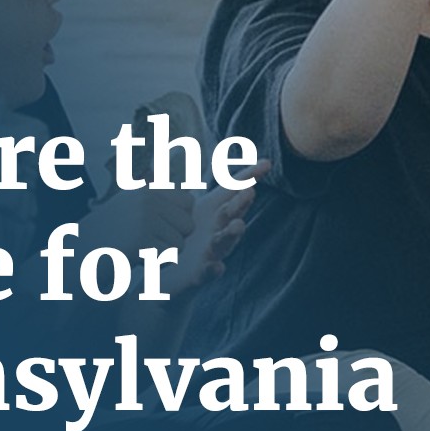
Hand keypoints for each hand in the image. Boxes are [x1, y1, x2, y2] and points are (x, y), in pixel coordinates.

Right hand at [80, 185, 195, 253]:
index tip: (154, 229)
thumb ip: (158, 203)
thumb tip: (192, 197)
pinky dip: (154, 264)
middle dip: (171, 239)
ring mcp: (143, 217)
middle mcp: (146, 198)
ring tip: (134, 250)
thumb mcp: (131, 211)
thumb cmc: (106, 239)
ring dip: (161, 254)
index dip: (177, 221)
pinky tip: (131, 259)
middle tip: (141, 243)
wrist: (75, 260)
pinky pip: (168, 256)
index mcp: (146, 189)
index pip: (188, 202)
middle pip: (188, 224)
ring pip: (180, 243)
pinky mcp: (140, 239)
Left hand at [154, 164, 264, 295]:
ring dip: (232, 234)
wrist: (163, 279)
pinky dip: (212, 271)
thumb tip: (170, 151)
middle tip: (249, 192)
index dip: (249, 178)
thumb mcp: (182, 209)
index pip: (234, 193)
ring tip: (238, 225)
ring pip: (224, 243)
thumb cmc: (178, 239)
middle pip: (231, 215)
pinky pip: (207, 274)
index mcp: (213, 213)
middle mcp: (217, 231)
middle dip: (240, 205)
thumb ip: (182, 183)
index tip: (267, 163)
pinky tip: (217, 266)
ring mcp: (210, 254)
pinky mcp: (198, 276)